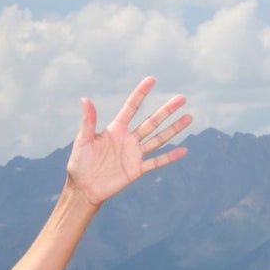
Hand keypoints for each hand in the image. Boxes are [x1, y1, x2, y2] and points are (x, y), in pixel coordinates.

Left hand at [65, 78, 190, 204]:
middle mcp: (128, 139)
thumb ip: (88, 121)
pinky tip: (183, 150)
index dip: (141, 93)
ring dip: (174, 129)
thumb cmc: (79, 164)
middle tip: (182, 98)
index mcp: (116, 129)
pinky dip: (170, 157)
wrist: (83, 189)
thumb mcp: (83, 141)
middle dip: (167, 110)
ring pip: (158, 139)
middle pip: (152, 121)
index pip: (132, 107)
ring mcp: (134, 154)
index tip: (152, 80)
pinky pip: (156, 162)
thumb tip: (85, 99)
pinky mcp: (137, 170)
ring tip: (189, 118)